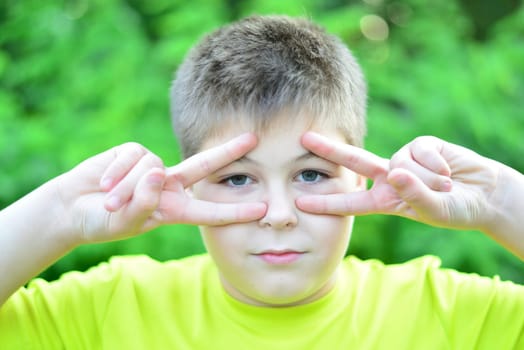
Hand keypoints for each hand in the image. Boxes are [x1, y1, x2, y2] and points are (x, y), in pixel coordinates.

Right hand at [56, 133, 266, 243]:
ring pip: (151, 168)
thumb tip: (159, 170)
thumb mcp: (124, 221)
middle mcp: (168, 184)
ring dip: (128, 188)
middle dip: (228, 152)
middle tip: (254, 139)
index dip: (234, 211)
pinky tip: (105, 183)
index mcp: (173, 208)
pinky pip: (132, 157)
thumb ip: (143, 202)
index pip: (209, 210)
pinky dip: (117, 173)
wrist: (72, 207)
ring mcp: (151, 166)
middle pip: (203, 165)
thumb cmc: (101, 221)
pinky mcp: (132, 151)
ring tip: (110, 200)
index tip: (262, 208)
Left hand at [296, 132, 498, 231]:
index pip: (352, 202)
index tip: (301, 203)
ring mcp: (403, 159)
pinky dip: (436, 164)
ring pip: (401, 163)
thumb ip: (415, 195)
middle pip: (354, 161)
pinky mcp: (421, 144)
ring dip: (428, 178)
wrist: (483, 193)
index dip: (327, 203)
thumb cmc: (455, 208)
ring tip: (446, 186)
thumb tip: (395, 172)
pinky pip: (420, 151)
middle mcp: (388, 177)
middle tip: (304, 138)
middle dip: (329, 150)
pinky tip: (449, 171)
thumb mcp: (434, 211)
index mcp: (385, 200)